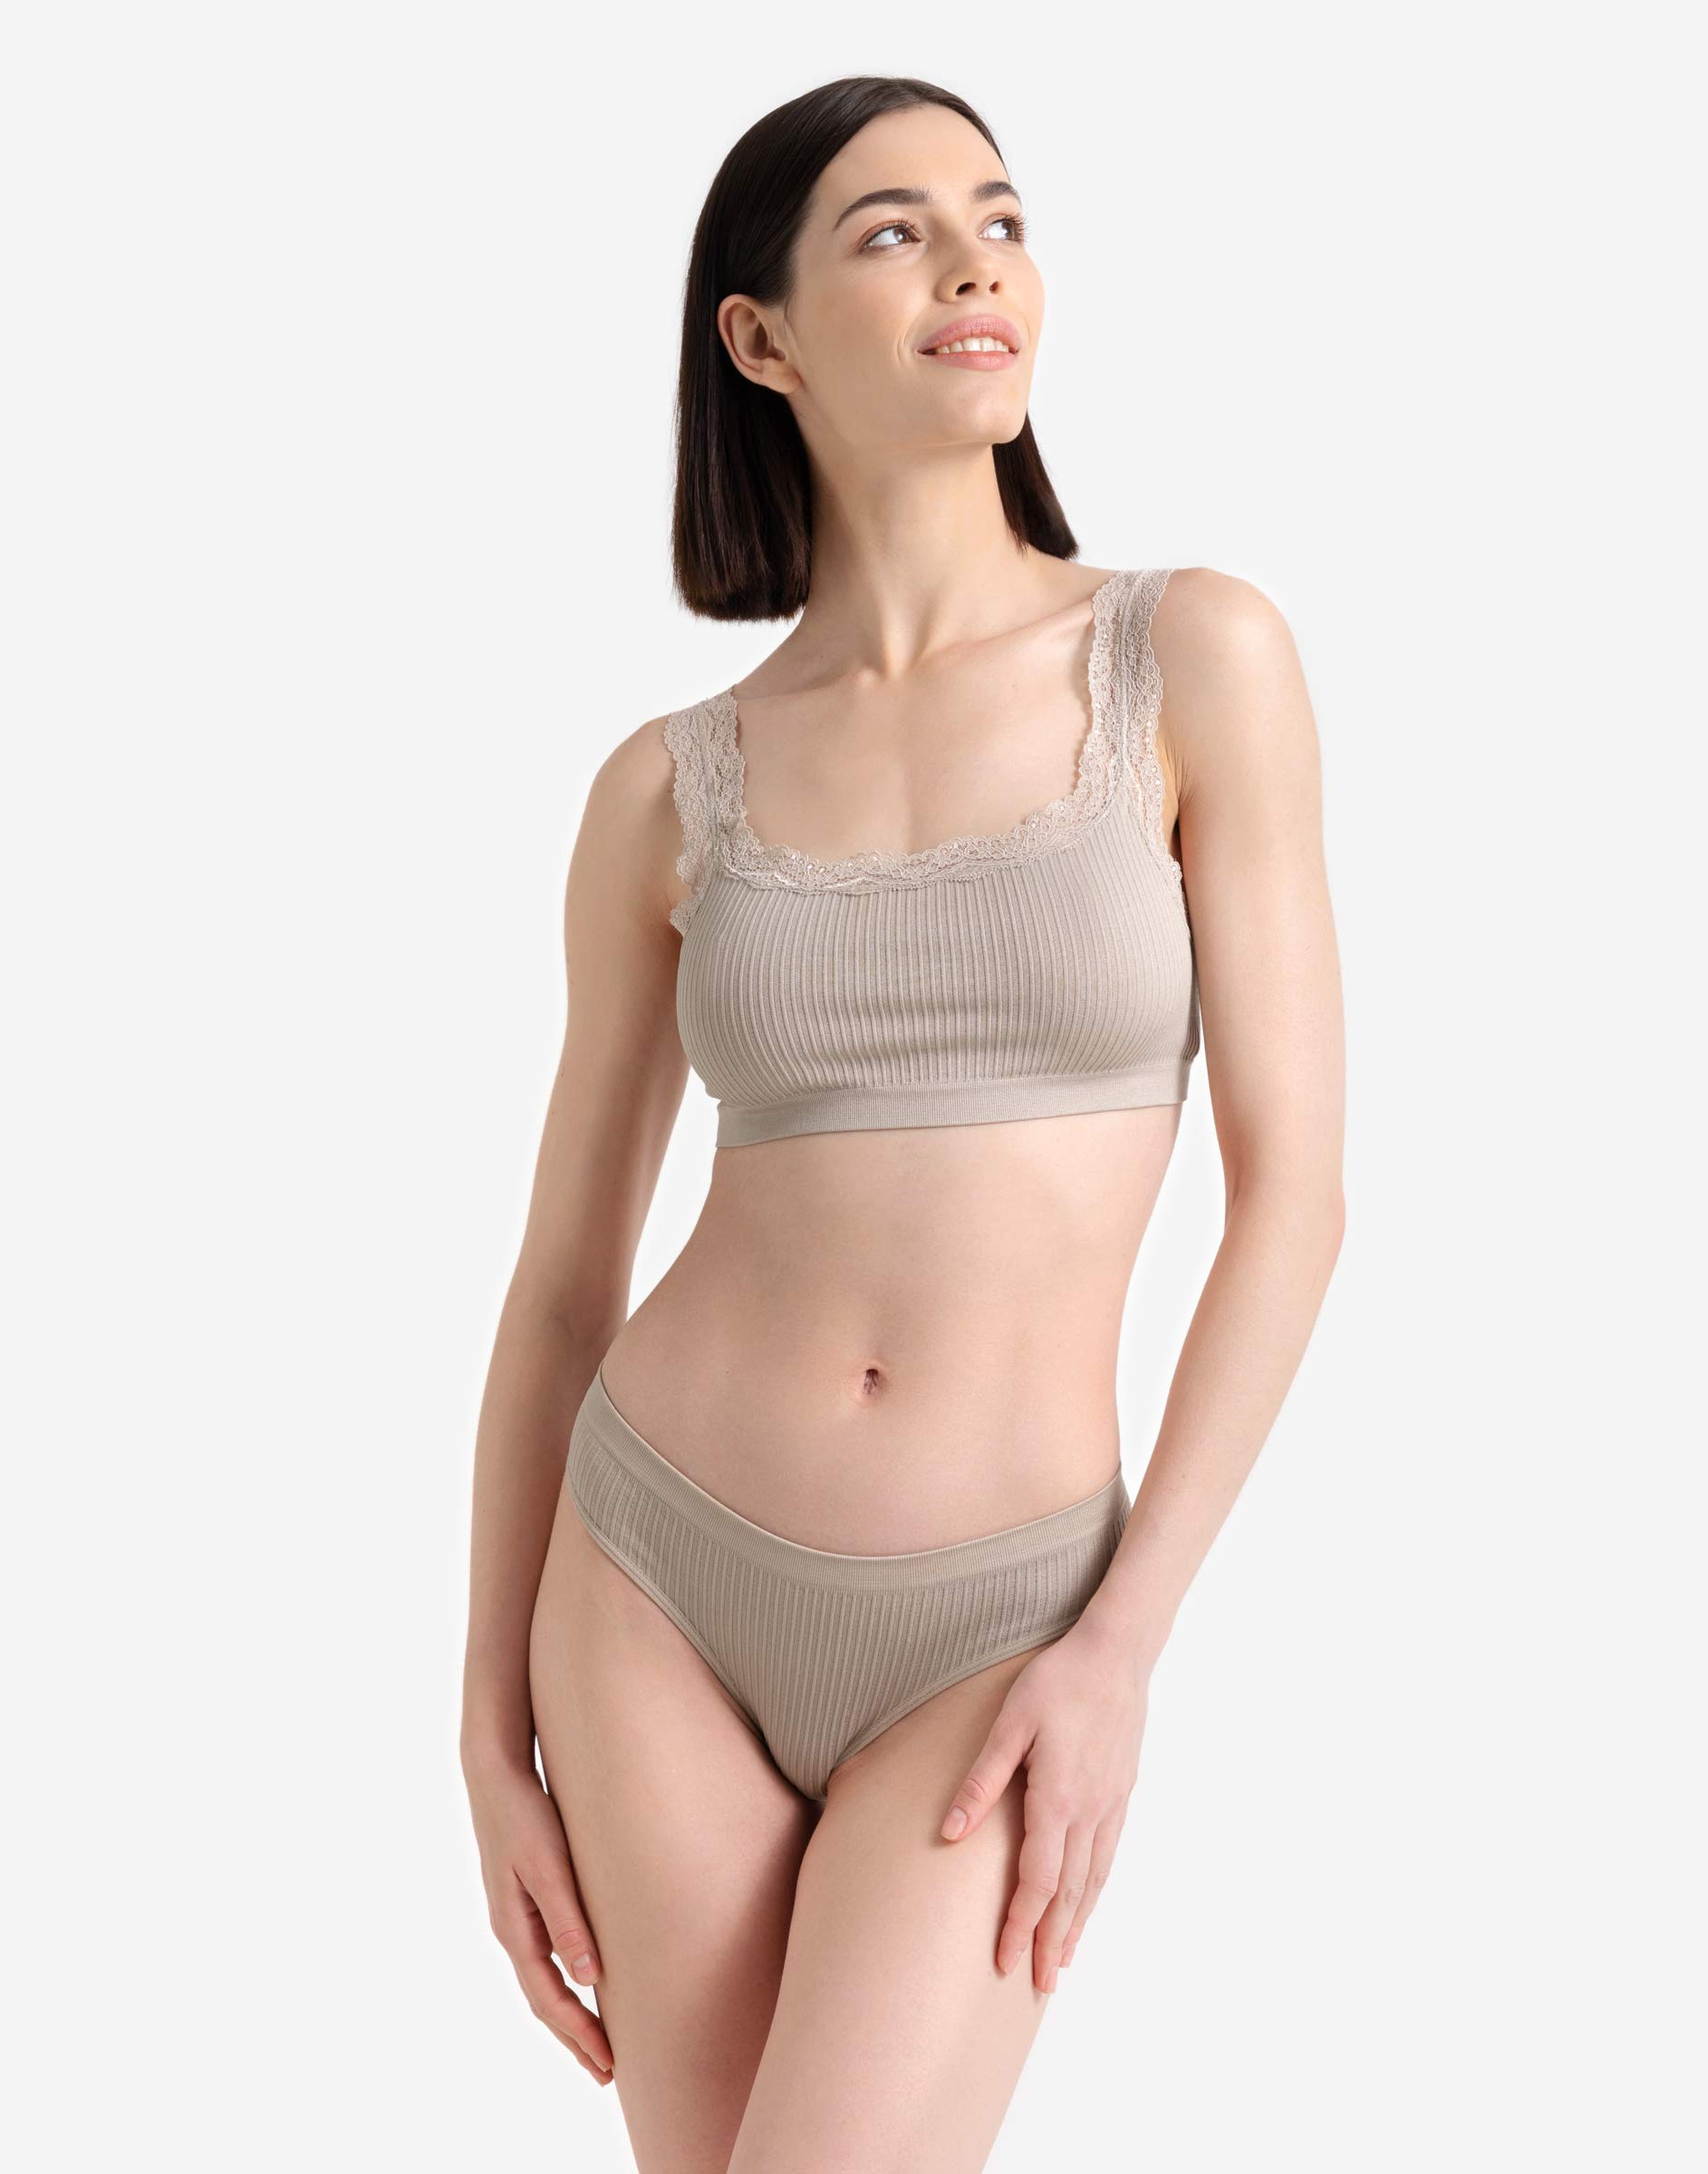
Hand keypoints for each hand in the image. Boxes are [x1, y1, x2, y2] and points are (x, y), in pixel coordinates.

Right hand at [465, 1750, 614, 2083]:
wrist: (495, 1774)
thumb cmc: (525, 1816)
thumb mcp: (548, 1867)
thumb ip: (567, 1921)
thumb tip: (588, 1977)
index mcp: (515, 1930)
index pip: (549, 1999)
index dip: (578, 2033)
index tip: (607, 2064)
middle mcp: (512, 1931)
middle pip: (543, 2001)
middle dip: (573, 2038)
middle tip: (605, 2073)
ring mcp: (515, 1918)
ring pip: (544, 1982)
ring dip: (569, 2016)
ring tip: (597, 2042)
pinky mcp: (525, 1901)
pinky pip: (545, 1958)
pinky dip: (564, 1983)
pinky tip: (583, 1982)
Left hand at [937, 1619, 1149, 1990]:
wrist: (1116, 1654)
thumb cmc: (1056, 1681)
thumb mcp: (1008, 1723)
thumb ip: (981, 1781)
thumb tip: (950, 1833)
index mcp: (1057, 1798)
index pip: (1037, 1880)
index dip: (1020, 1924)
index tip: (1005, 1961)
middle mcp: (1089, 1811)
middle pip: (1068, 1893)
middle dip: (1050, 1942)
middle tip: (1038, 1986)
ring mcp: (1111, 1805)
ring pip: (1093, 1880)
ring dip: (1076, 1924)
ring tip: (1063, 1962)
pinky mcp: (1122, 1793)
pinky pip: (1108, 1856)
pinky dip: (1096, 1891)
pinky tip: (1088, 1904)